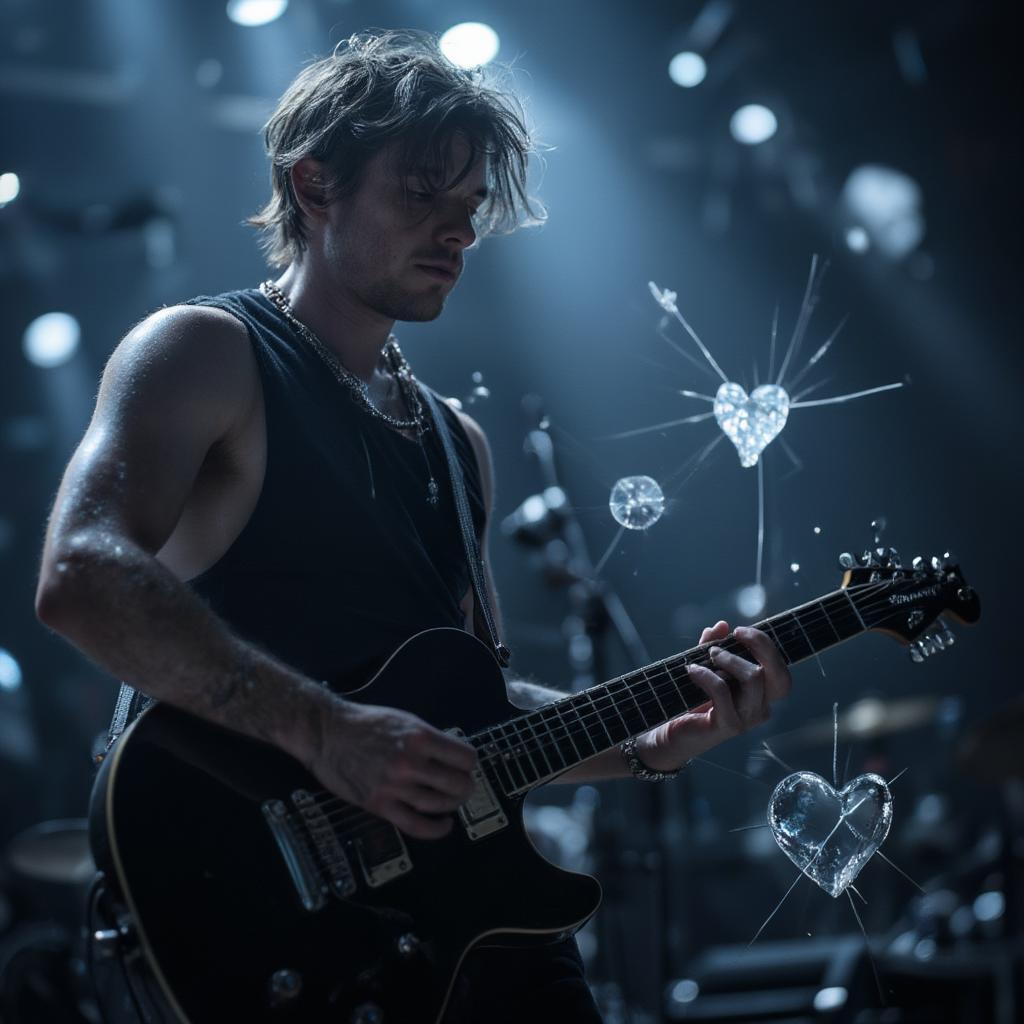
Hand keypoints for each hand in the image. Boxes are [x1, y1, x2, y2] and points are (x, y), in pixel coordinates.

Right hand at [305, 697, 477, 839]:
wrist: (326, 733)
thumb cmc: (364, 723)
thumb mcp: (404, 720)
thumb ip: (429, 740)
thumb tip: (452, 757)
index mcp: (420, 737)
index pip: (466, 758)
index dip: (469, 764)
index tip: (465, 767)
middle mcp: (410, 762)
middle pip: (459, 784)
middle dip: (465, 787)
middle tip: (461, 786)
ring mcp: (395, 786)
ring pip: (440, 805)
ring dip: (451, 806)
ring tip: (450, 803)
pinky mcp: (379, 805)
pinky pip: (416, 826)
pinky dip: (436, 829)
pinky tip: (443, 825)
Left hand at [637, 621, 791, 770]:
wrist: (672, 731)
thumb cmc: (692, 699)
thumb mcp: (705, 666)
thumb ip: (713, 646)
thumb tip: (721, 624)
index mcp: (762, 695)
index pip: (781, 671)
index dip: (766, 646)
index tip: (739, 631)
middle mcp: (761, 708)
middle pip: (778, 675)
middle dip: (759, 646)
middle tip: (734, 635)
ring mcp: (747, 719)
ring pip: (754, 679)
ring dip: (729, 659)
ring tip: (708, 655)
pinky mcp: (728, 725)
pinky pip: (723, 691)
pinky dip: (707, 674)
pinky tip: (692, 670)